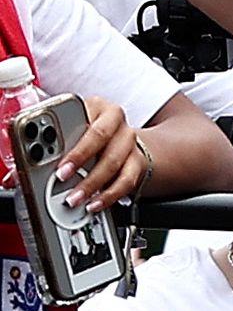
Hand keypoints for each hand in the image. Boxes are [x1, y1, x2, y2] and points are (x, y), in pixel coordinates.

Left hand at [58, 97, 141, 213]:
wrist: (120, 140)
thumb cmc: (88, 134)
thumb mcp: (70, 131)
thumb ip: (48, 148)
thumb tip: (15, 175)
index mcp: (97, 107)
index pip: (84, 118)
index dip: (68, 138)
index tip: (52, 156)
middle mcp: (116, 122)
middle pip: (101, 138)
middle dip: (80, 160)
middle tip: (61, 177)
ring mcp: (129, 142)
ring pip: (115, 161)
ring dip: (93, 183)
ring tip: (75, 198)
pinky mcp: (138, 162)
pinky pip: (127, 180)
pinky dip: (110, 195)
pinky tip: (95, 203)